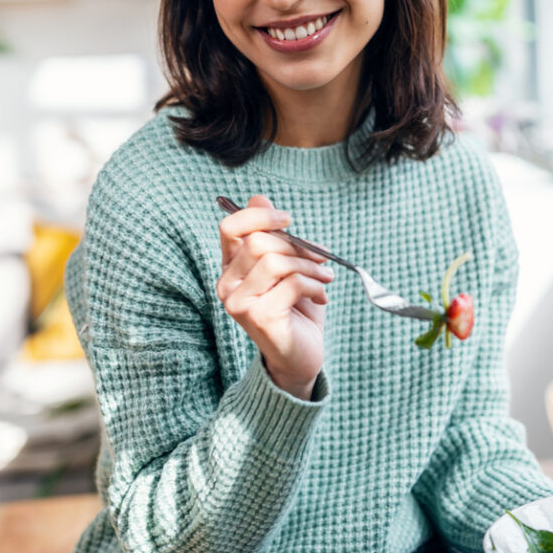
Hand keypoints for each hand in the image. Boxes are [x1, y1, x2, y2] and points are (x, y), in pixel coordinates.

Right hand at [217, 195, 333, 399]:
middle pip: (259, 241)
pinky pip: (291, 284)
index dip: (259, 215)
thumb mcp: (288, 265)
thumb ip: (274, 235)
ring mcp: (239, 303)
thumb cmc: (295, 308)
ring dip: (310, 266)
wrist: (301, 355)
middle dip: (298, 246)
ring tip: (325, 278)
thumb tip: (258, 197)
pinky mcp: (258, 317)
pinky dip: (315, 285)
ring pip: (276, 261)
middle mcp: (227, 284)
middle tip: (320, 257)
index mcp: (232, 266)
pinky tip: (321, 297)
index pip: (230, 226)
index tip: (288, 220)